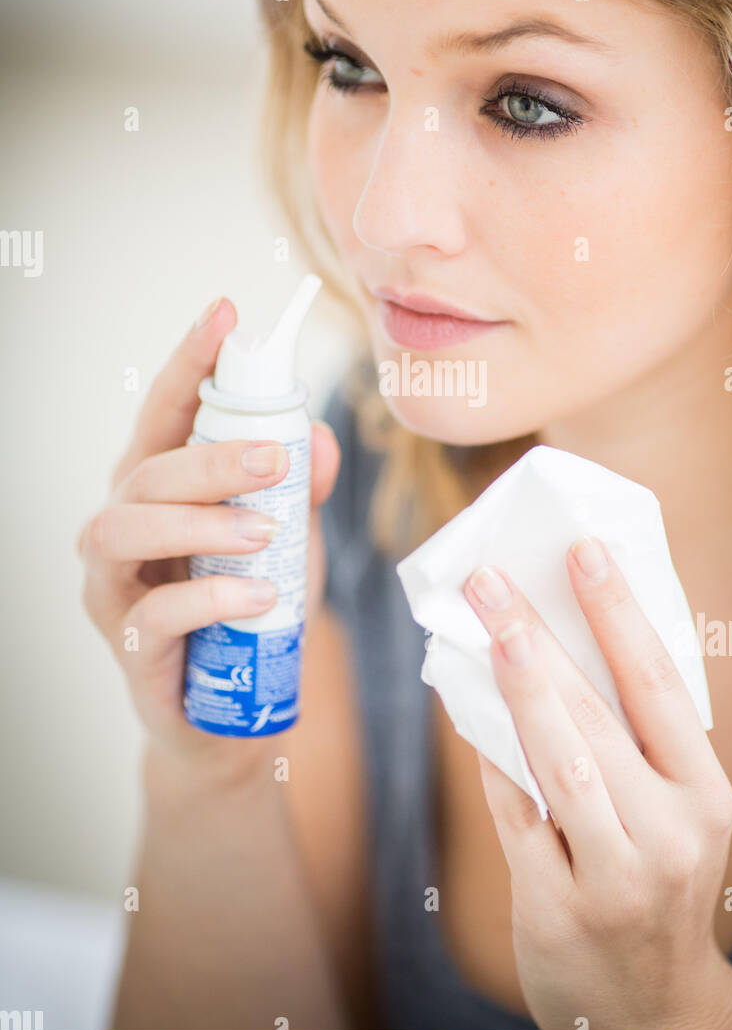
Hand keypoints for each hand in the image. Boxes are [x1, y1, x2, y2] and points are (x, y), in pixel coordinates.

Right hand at [77, 296, 339, 782]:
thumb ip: (301, 493)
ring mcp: (114, 585)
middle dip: (210, 456)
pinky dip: (210, 596)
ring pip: (126, 528)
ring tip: (263, 535)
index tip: (225, 312)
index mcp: (159, 489)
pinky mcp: (127, 643)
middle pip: (146, 469)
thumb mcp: (291, 545)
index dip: (188, 360)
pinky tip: (259, 597)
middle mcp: (123, 527)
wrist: (232, 717)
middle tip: (272, 460)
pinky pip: (156, 610)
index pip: (165, 413)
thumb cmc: (252, 613)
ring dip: (201, 523)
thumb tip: (318, 437)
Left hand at [463, 536, 731, 1029]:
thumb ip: (632, 745)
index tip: (583, 551)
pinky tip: (467, 704)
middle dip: (540, 636)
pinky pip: (514, 813)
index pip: (660, 686)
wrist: (652, 1011)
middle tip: (493, 580)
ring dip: (515, 686)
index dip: (618, 612)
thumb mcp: (675, 816)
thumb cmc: (656, 882)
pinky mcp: (556, 907)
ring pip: (556, 761)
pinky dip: (490, 754)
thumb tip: (552, 642)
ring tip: (484, 628)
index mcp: (707, 796)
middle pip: (597, 715)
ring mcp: (615, 877)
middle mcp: (670, 835)